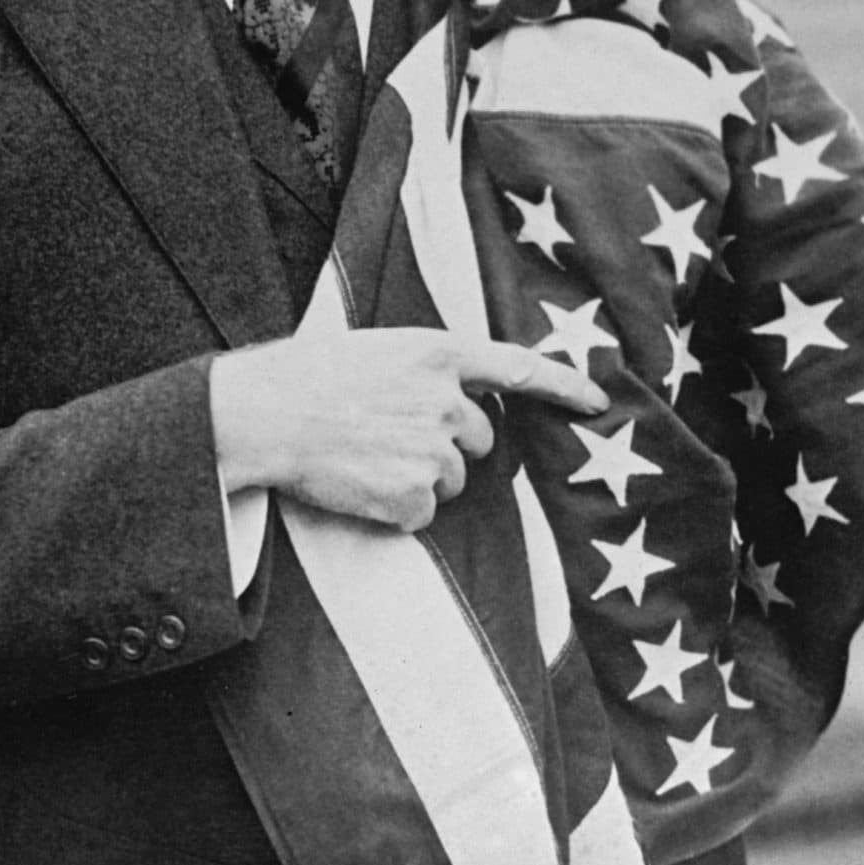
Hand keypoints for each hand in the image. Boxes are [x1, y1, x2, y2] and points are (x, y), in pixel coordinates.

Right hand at [210, 327, 607, 533]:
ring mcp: (433, 450)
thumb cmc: (309, 377)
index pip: (521, 368)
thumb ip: (427, 370)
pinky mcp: (414, 495)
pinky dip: (395, 510)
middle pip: (481, 439)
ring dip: (420, 477)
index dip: (565, 386)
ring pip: (452, 480)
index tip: (599, 403)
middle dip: (449, 445)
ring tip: (367, 459)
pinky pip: (422, 513)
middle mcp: (447, 400)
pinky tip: (360, 487)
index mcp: (439, 352)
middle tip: (392, 437)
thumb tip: (457, 406)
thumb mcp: (378, 350)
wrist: (264, 414)